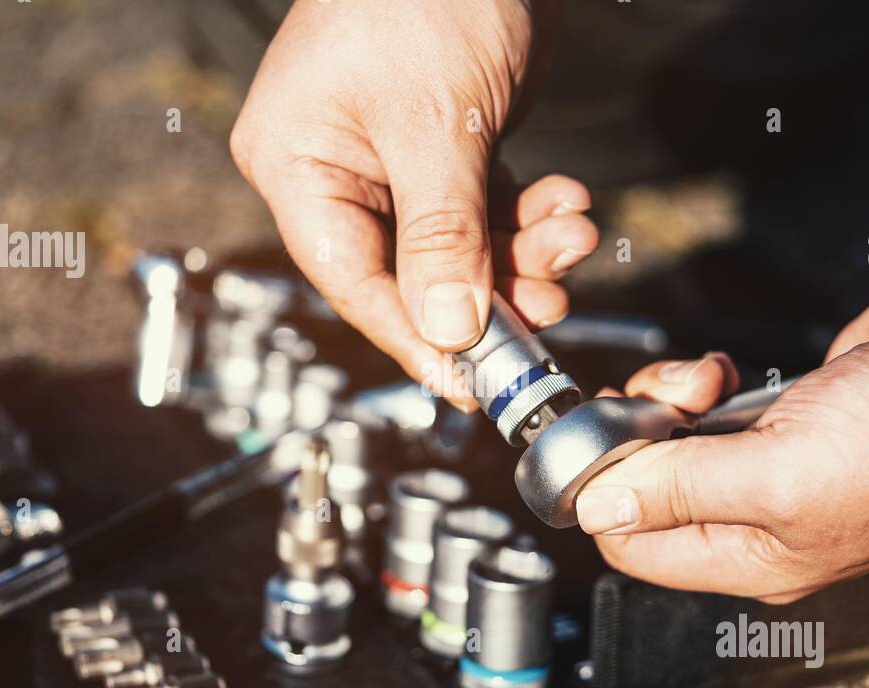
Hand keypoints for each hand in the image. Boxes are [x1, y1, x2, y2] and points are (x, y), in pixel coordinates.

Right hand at [230, 0, 594, 407]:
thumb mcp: (435, 125)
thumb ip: (442, 236)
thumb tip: (449, 330)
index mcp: (296, 164)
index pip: (354, 280)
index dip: (417, 337)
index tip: (473, 382)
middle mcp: (336, 170)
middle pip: (411, 272)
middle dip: (489, 291)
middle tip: (549, 307)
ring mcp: (391, 161)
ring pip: (457, 247)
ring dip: (522, 254)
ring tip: (572, 235)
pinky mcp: (442, 148)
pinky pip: (484, 210)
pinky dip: (529, 217)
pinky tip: (567, 205)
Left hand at [576, 250, 868, 601]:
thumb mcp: (779, 475)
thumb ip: (679, 491)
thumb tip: (596, 510)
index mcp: (758, 560)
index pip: (638, 550)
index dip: (603, 500)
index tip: (597, 443)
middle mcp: (761, 521)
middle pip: (651, 489)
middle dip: (640, 437)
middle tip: (662, 402)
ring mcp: (776, 465)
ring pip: (676, 442)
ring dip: (671, 400)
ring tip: (709, 380)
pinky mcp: (789, 416)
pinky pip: (712, 407)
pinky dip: (703, 382)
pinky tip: (724, 372)